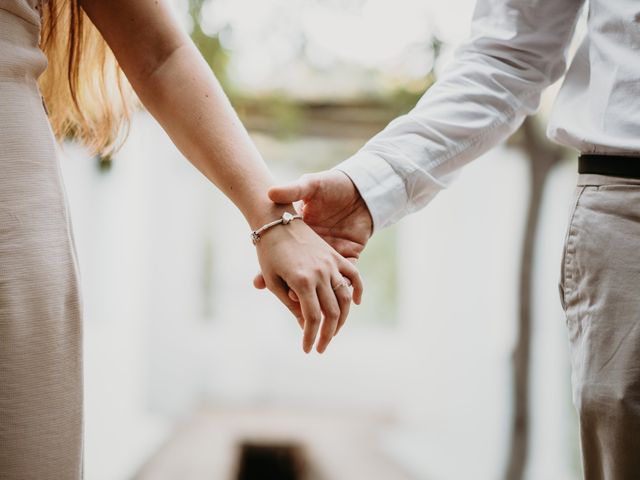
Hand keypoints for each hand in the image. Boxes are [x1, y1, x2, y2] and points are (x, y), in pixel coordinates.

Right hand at [254, 170, 372, 303]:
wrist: (358, 187)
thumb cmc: (330, 184)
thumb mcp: (308, 185)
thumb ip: (292, 190)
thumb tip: (270, 192)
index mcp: (301, 236)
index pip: (280, 260)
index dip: (268, 272)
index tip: (260, 281)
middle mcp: (314, 252)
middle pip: (299, 278)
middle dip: (288, 291)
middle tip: (279, 297)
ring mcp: (332, 257)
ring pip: (321, 283)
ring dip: (315, 298)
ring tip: (304, 307)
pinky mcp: (348, 256)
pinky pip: (345, 279)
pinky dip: (340, 289)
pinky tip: (330, 298)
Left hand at [255, 218, 362, 353]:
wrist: (276, 221)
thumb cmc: (268, 252)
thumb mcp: (274, 281)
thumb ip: (291, 304)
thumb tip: (305, 326)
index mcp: (302, 281)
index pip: (311, 318)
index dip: (310, 336)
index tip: (307, 350)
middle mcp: (320, 273)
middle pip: (331, 312)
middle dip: (327, 334)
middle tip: (320, 347)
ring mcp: (330, 264)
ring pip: (344, 298)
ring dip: (342, 319)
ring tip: (333, 332)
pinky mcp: (335, 256)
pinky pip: (353, 275)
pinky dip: (357, 290)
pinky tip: (356, 303)